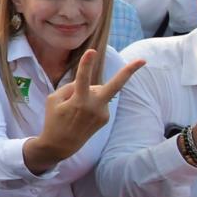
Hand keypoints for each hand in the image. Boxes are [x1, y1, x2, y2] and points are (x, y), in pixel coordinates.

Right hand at [26, 51, 145, 170]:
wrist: (60, 145)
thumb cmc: (53, 120)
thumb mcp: (53, 100)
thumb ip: (69, 88)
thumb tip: (86, 83)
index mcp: (78, 101)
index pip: (82, 79)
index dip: (86, 64)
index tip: (92, 52)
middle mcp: (94, 107)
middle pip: (115, 87)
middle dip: (129, 72)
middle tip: (143, 60)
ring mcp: (102, 113)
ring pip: (98, 91)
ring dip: (88, 93)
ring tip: (74, 109)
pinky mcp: (105, 118)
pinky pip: (98, 101)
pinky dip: (89, 102)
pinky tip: (81, 114)